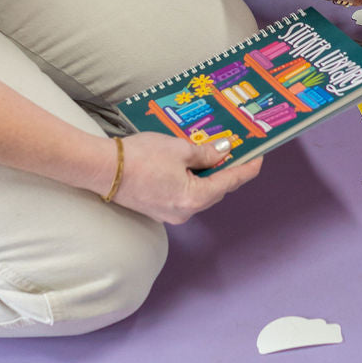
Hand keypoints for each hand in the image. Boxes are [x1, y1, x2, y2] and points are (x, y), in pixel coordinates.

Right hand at [111, 132, 262, 223]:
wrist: (102, 170)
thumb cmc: (140, 157)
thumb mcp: (179, 149)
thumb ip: (206, 153)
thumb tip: (224, 151)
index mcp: (194, 197)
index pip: (230, 182)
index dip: (247, 168)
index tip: (259, 157)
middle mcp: (185, 211)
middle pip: (216, 190)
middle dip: (227, 170)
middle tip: (235, 149)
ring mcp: (170, 213)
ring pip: (199, 193)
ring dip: (208, 175)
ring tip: (212, 153)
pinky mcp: (158, 209)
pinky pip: (184, 195)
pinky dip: (192, 181)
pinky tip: (190, 165)